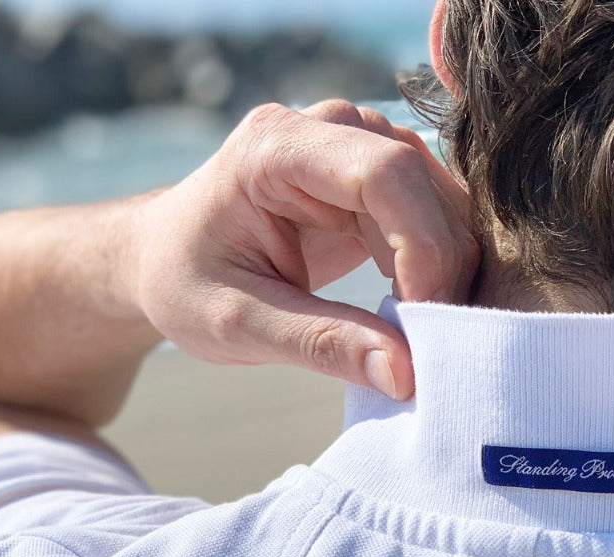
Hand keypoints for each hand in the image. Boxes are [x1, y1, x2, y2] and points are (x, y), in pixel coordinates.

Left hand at [131, 100, 479, 399]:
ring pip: (443, 200)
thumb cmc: (186, 282)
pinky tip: (415, 308)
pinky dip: (440, 265)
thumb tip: (407, 374)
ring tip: (420, 331)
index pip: (383, 174)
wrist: (166, 256)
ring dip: (447, 269)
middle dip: (441, 267)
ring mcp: (359, 143)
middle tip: (434, 343)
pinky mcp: (381, 173)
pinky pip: (438, 213)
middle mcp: (328, 126)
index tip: (425, 320)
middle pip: (422, 184)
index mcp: (276, 146)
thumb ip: (321, 345)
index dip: (421, 246)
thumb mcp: (237, 325)